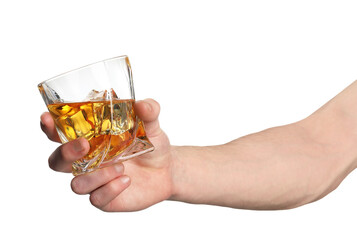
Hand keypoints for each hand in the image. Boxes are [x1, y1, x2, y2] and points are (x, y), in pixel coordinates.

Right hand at [40, 99, 173, 211]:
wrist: (167, 170)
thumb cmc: (151, 144)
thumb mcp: (152, 125)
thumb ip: (149, 111)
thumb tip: (142, 104)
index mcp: (90, 139)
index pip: (59, 134)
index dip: (49, 128)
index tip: (47, 118)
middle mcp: (86, 161)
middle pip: (57, 162)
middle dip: (65, 153)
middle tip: (84, 145)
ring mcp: (94, 180)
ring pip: (76, 184)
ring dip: (96, 175)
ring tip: (121, 165)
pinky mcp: (105, 198)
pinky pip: (96, 198)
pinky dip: (110, 189)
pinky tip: (127, 180)